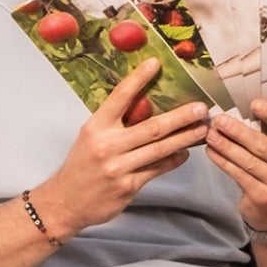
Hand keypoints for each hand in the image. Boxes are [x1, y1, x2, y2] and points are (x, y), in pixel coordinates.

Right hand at [38, 60, 211, 233]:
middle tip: (201, 108)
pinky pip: (157, 169)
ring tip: (202, 128)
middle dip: (181, 116)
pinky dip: (174, 160)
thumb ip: (114, 123)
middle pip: (152, 127)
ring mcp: (118, 167)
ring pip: (160, 149)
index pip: (119, 97)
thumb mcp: (91, 138)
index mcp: (96, 127)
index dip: (138, 79)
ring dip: (185, 138)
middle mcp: (107, 145)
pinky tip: (185, 153)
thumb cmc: (81, 166)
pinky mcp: (128, 186)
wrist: (65, 202)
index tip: (155, 64)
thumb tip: (146, 103)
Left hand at [207, 100, 266, 235]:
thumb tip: (238, 111)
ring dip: (226, 146)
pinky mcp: (263, 196)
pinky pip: (239, 175)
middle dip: (237, 131)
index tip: (253, 103)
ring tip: (211, 135)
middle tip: (219, 120)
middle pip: (262, 145)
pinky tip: (212, 152)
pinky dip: (223, 162)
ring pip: (248, 161)